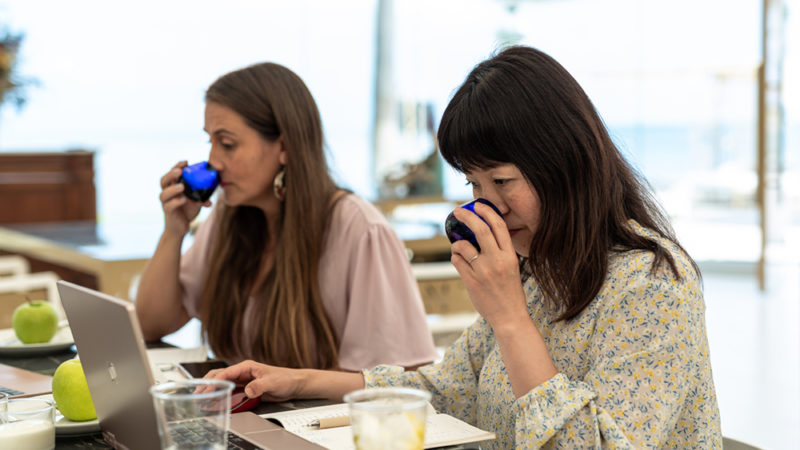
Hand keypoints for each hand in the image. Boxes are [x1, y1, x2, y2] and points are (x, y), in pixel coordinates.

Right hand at [159, 161, 210, 237]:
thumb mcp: (196, 200)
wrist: (180, 228)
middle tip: (180, 171)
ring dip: (172, 189)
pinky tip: (183, 200)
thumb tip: (215, 187)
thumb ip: (203, 193)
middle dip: (171, 174)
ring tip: (182, 187)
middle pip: (163, 180)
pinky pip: (169, 206)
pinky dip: (176, 202)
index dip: (176, 166)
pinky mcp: (168, 212)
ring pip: (164, 194)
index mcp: (173, 187)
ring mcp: (166, 202)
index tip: (186, 162)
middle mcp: (167, 193)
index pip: (171, 174)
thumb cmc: (187, 210)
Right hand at [205, 360, 301, 401]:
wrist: (293, 384)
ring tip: (202, 398)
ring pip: (222, 383)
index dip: (214, 381)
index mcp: (247, 367)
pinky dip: (221, 395)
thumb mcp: (272, 382)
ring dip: (212, 389)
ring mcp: (243, 380)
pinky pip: (230, 391)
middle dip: (207, 383)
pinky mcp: (245, 388)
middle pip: (220, 376)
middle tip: (198, 393)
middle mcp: (243, 372)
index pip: (226, 372)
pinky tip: (216, 401)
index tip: (206, 389)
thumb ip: (259, 386)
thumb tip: (248, 390)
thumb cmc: (285, 378)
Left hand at [449, 202, 527, 327]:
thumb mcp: (512, 267)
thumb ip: (500, 251)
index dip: (487, 212)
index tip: (478, 205)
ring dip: (457, 243)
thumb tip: (482, 233)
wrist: (510, 317)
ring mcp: (483, 271)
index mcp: (510, 256)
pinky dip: (455, 257)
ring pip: (463, 245)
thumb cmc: (510, 292)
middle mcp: (497, 261)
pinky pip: (457, 261)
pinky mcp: (471, 281)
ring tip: (458, 247)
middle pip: (480, 229)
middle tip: (458, 211)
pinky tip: (458, 260)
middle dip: (466, 216)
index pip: (499, 226)